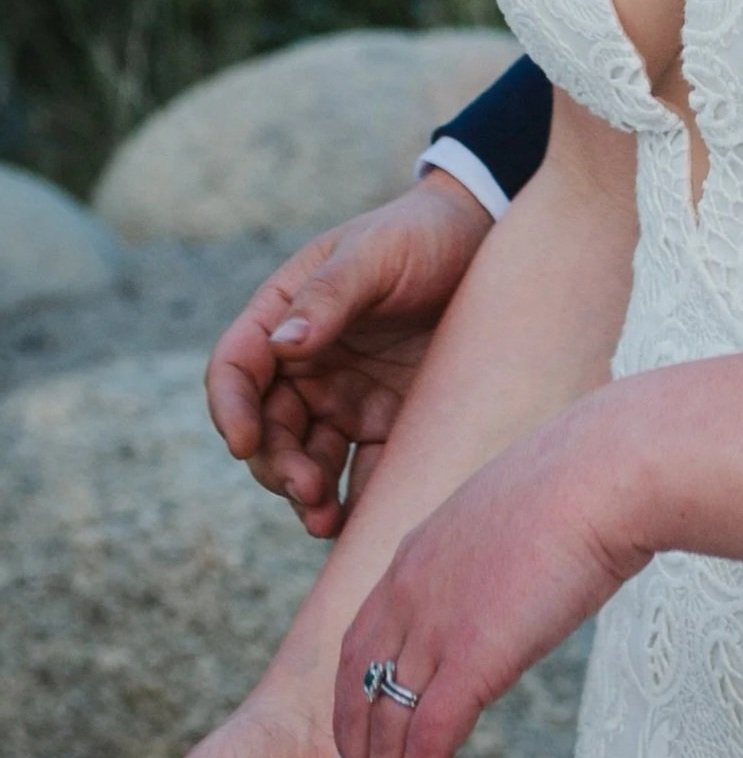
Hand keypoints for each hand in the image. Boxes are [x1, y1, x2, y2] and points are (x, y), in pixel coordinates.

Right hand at [206, 175, 492, 536]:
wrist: (496, 240)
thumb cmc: (425, 234)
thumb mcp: (378, 252)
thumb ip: (330, 295)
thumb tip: (282, 346)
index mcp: (287, 314)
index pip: (238, 367)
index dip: (231, 407)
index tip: (242, 442)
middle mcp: (309, 364)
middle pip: (270, 428)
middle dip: (277, 465)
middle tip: (306, 489)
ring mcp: (347, 397)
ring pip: (308, 460)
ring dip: (308, 494)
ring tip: (326, 521)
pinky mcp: (389, 423)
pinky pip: (364, 473)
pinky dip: (358, 503)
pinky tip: (368, 523)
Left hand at [333, 398, 643, 757]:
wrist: (608, 469)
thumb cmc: (587, 479)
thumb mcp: (514, 512)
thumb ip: (493, 556)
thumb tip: (516, 578)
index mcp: (416, 554)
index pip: (359, 646)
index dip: (353, 704)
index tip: (359, 746)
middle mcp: (407, 592)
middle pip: (356, 696)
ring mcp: (433, 625)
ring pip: (383, 732)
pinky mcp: (470, 658)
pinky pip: (427, 747)